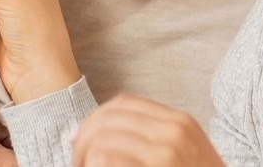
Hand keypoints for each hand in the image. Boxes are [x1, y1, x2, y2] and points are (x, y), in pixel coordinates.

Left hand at [71, 94, 223, 166]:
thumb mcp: (185, 154)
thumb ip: (153, 139)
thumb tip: (99, 134)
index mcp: (180, 122)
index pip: (123, 102)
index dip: (94, 118)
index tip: (79, 140)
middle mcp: (174, 131)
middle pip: (108, 118)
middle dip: (83, 140)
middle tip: (78, 163)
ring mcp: (166, 152)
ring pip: (102, 140)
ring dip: (84, 159)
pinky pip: (105, 159)